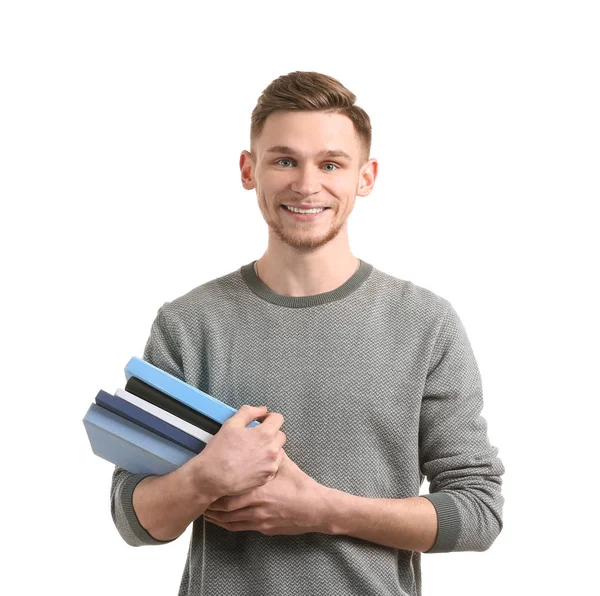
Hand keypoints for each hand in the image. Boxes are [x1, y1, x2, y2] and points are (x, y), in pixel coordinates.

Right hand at [185, 405, 285, 499]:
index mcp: (265, 434)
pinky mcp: (267, 478)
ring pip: (279, 452)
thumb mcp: (231, 424)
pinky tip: (252, 463)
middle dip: (271, 433)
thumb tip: (262, 410)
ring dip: (271, 448)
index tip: (262, 421)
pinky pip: (273, 466)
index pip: (278, 419)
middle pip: (280, 435)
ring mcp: (270, 466)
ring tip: (254, 450)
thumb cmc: (220, 451)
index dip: (269, 417)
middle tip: (256, 436)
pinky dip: (267, 463)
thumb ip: (249, 412)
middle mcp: (272, 451)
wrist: (212, 477)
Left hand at [204, 451, 330, 535]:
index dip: (217, 491)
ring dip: (216, 516)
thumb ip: (269, 454)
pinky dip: (226, 525)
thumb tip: (260, 440)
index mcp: (259, 491)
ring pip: (230, 521)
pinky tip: (219, 521)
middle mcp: (256, 508)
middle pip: (226, 509)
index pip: (231, 492)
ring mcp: (258, 520)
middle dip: (212, 505)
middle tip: (201, 499)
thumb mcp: (284, 465)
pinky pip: (239, 528)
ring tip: (205, 510)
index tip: (207, 485)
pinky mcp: (262, 528)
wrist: (314, 508)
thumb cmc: (299, 486)